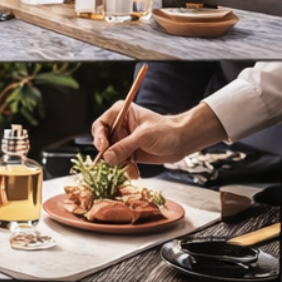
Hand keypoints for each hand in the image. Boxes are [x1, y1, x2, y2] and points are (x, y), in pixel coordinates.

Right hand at [92, 99, 227, 166]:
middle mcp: (119, 127)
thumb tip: (107, 157)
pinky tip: (132, 168)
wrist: (182, 141)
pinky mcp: (128, 153)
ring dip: (116, 161)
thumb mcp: (144, 136)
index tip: (104, 147)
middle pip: (102, 141)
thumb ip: (124, 146)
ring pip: (109, 154)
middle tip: (112, 160)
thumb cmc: (167, 131)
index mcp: (121, 114)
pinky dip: (123, 167)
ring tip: (128, 163)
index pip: (100, 125)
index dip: (99, 137)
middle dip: (107, 152)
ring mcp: (123, 141)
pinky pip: (118, 162)